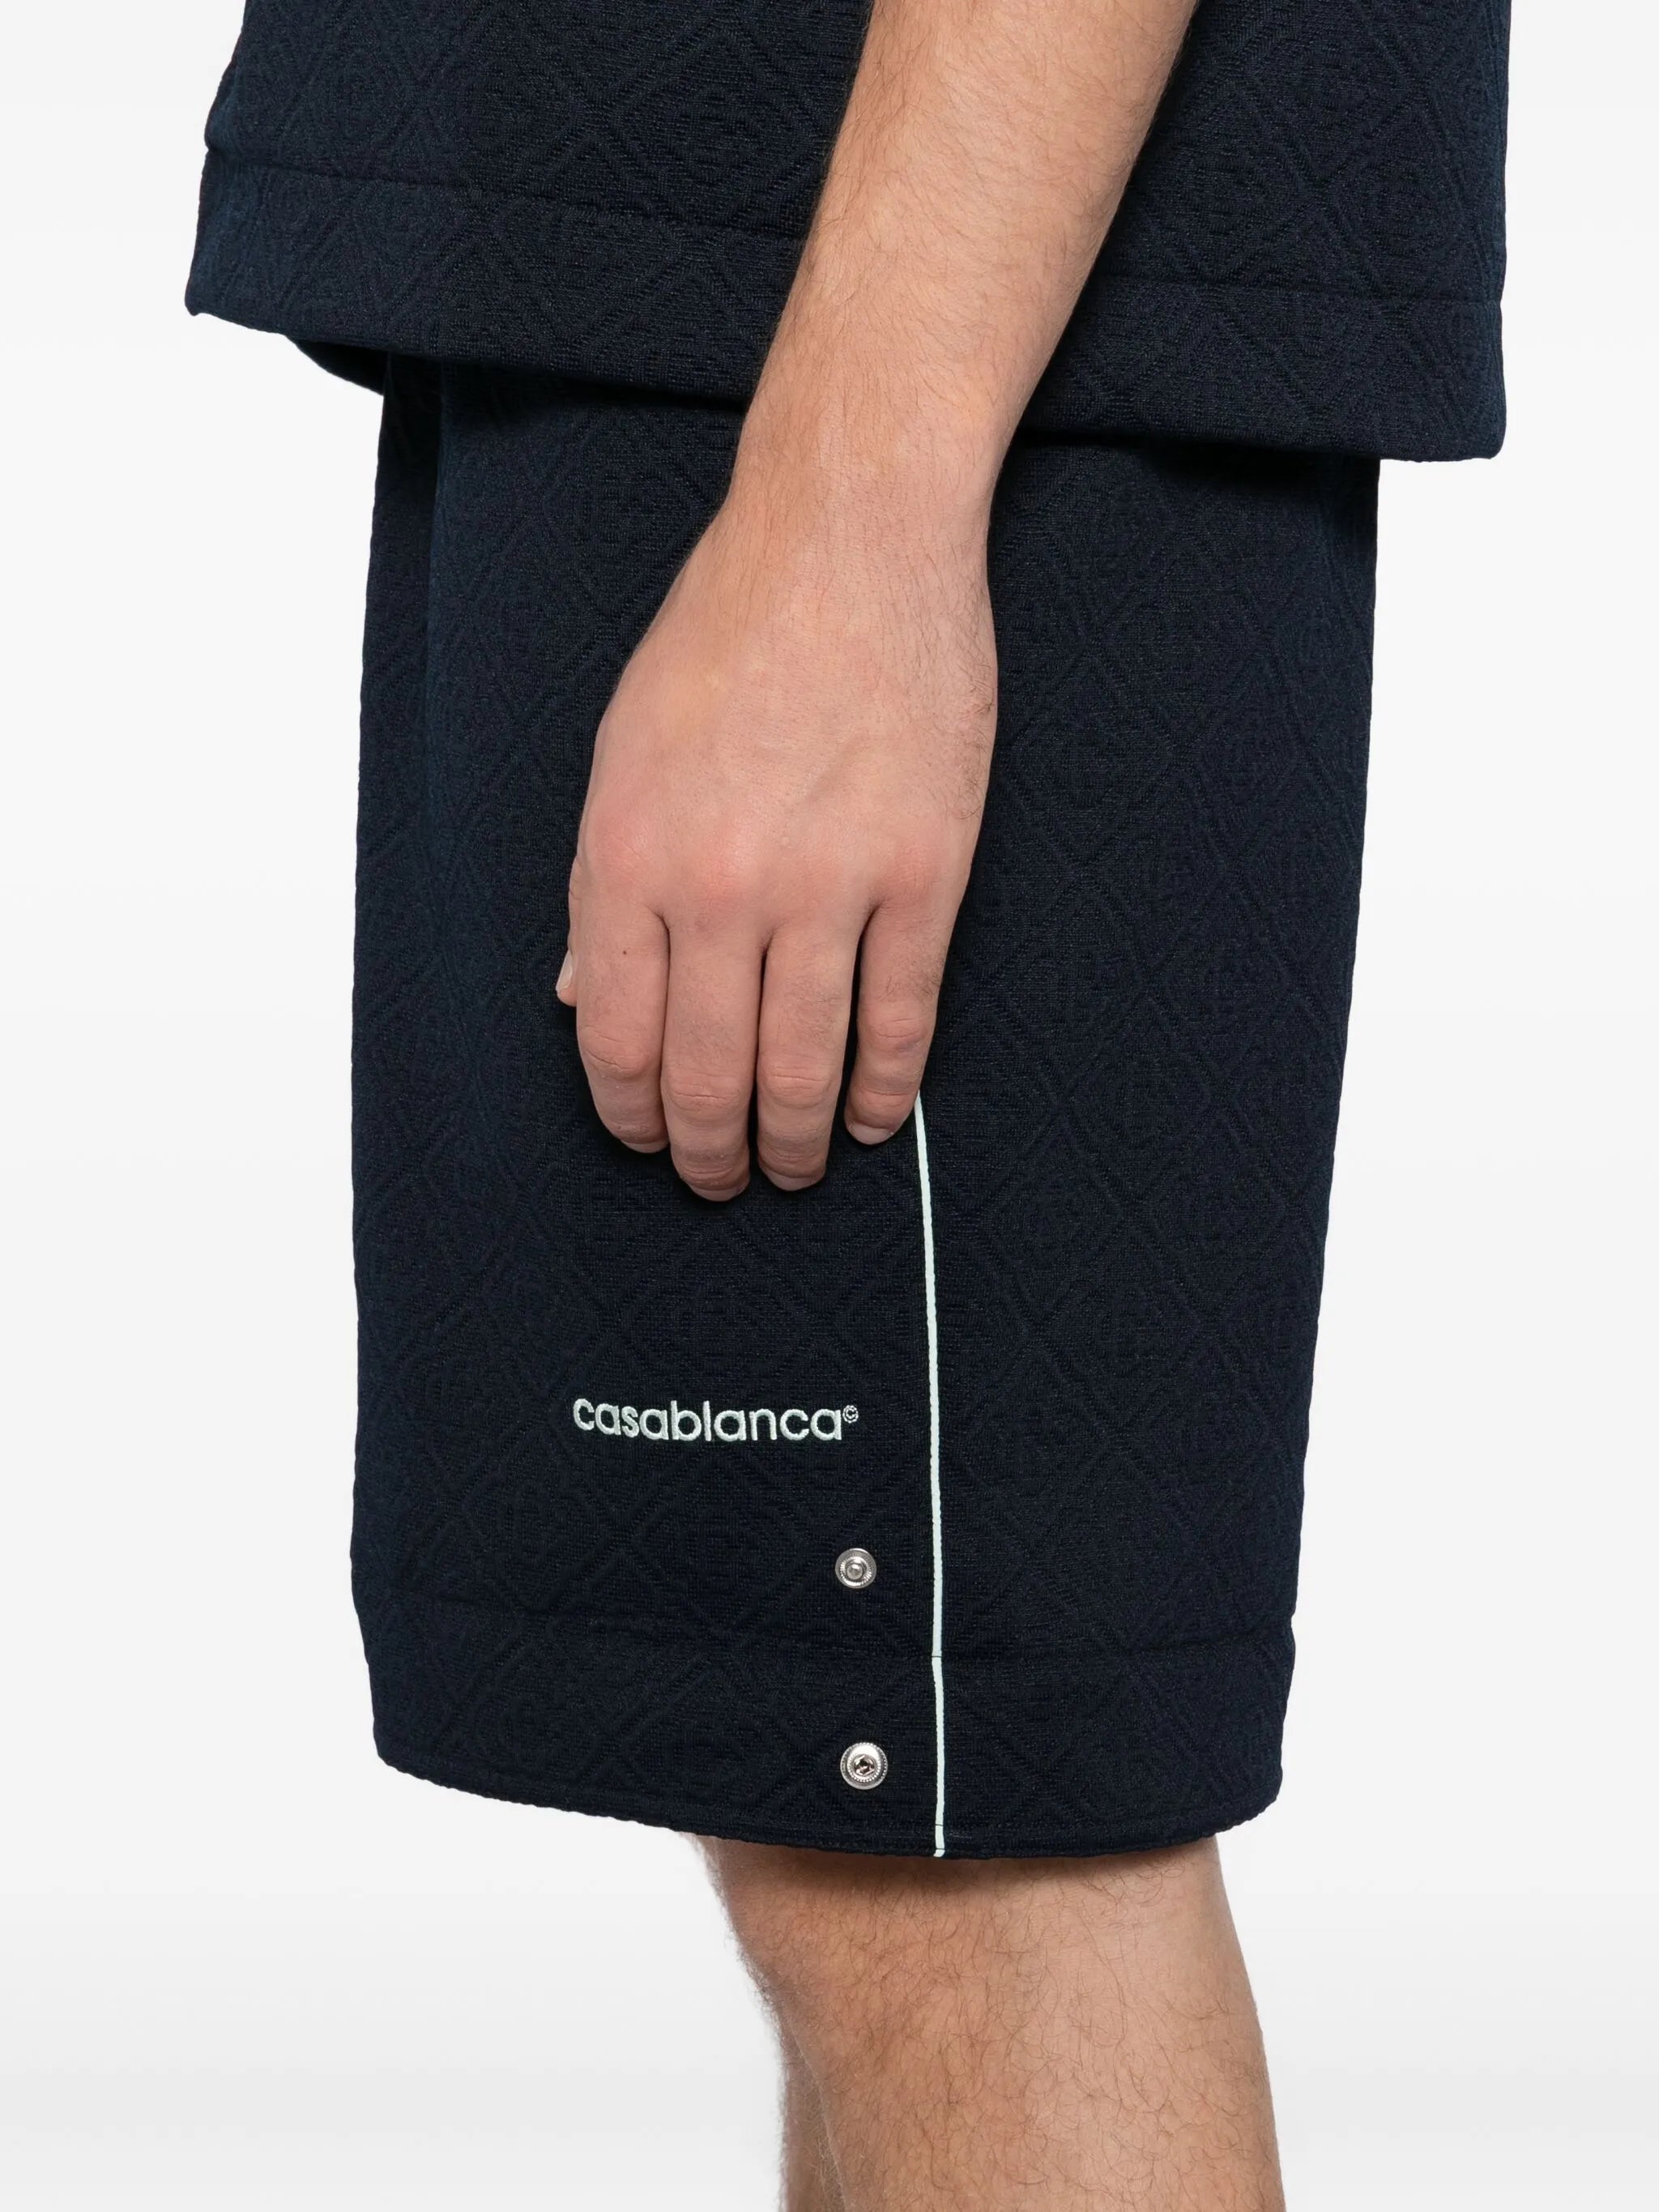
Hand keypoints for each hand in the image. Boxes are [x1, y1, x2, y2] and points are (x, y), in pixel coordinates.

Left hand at [557, 453, 996, 1198]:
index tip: (649, 1140)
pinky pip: (900, 1020)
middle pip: (708, 1075)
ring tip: (795, 1167)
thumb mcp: (621, 753)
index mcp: (627, 857)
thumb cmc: (726, 634)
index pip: (617, 1041)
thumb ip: (602, 889)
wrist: (846, 540)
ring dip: (794, 1143)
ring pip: (802, 1068)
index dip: (632, 1115)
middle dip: (709, 1154)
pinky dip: (885, 1090)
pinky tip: (873, 1117)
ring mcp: (827, 884)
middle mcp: (718, 886)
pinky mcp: (921, 874)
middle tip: (720, 1181)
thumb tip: (581, 999)